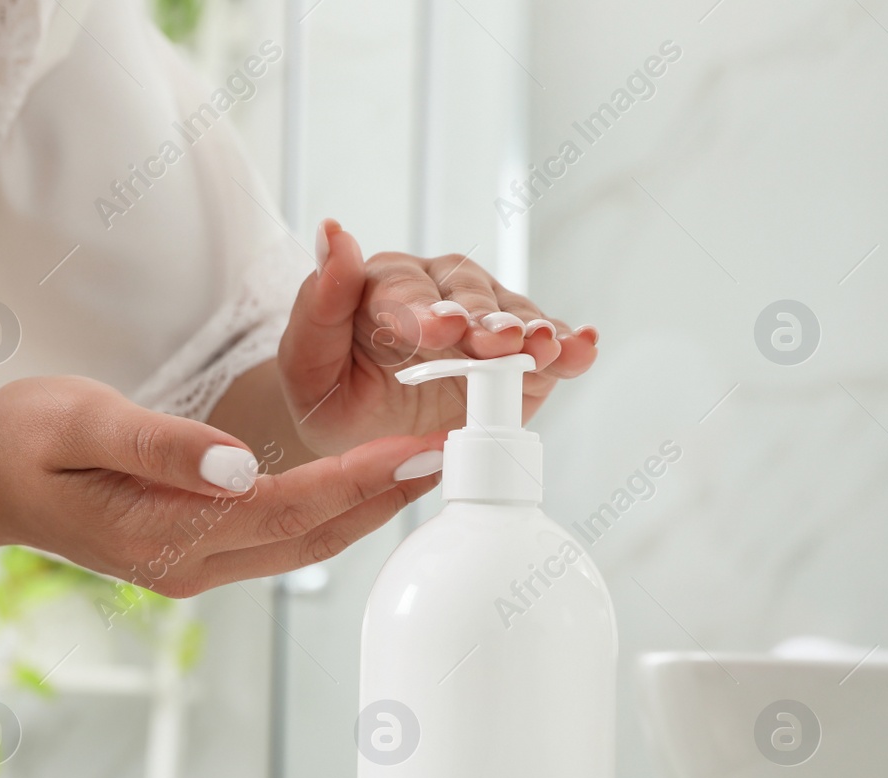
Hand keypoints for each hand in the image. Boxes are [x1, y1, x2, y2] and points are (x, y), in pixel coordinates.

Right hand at [0, 376, 443, 596]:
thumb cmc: (21, 441)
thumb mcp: (80, 421)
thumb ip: (161, 444)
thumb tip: (241, 463)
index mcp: (163, 534)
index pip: (285, 509)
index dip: (358, 481)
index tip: (419, 448)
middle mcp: (190, 564)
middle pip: (312, 536)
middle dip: (387, 498)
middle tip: (459, 455)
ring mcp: (194, 565)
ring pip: (303, 541)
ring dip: (368, 507)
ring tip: (429, 464)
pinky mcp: (195, 552)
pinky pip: (282, 536)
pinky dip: (332, 508)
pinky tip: (366, 480)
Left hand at [276, 219, 599, 456]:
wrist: (364, 435)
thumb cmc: (330, 394)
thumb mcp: (304, 362)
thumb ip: (318, 303)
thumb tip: (333, 232)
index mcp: (380, 286)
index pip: (403, 292)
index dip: (424, 310)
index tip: (441, 328)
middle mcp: (438, 289)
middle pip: (468, 296)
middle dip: (485, 320)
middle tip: (501, 343)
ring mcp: (483, 317)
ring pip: (511, 316)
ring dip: (531, 332)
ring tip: (546, 349)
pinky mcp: (517, 349)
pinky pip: (544, 344)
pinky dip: (566, 347)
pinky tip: (583, 348)